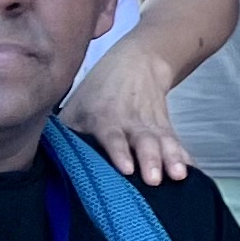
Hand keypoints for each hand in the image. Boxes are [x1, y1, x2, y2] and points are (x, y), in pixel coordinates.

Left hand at [61, 40, 193, 185]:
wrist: (139, 61)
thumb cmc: (100, 90)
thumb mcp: (77, 106)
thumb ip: (67, 134)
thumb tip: (48, 165)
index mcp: (105, 116)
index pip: (112, 135)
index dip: (118, 150)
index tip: (125, 168)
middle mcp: (130, 121)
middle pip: (143, 141)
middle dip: (150, 159)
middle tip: (154, 179)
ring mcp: (151, 125)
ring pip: (163, 142)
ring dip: (172, 159)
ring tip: (179, 175)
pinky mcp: (166, 129)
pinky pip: (176, 144)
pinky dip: (184, 157)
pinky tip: (191, 172)